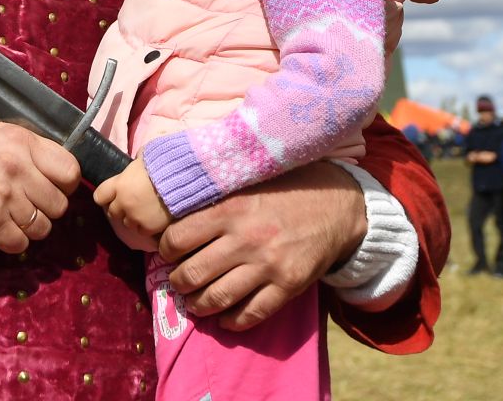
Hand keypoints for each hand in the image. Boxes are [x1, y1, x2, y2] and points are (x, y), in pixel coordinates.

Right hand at [0, 122, 79, 253]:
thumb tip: (70, 171)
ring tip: (11, 213)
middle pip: (60, 204)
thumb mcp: (0, 136)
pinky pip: (22, 243)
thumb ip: (34, 148)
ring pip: (43, 227)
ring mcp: (3, 197)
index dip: (65, 183)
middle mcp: (14, 167)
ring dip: (30, 226)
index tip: (52, 185)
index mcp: (20, 142)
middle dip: (46, 207)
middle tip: (26, 201)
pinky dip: (13, 240)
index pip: (70, 171)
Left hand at [92, 158, 173, 238]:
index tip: (113, 196)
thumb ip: (135, 164)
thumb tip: (137, 158)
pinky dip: (147, 227)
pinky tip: (154, 220)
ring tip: (146, 212)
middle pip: (112, 212)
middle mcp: (122, 202)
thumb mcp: (143, 159)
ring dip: (133, 219)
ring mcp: (134, 217)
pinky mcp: (147, 228)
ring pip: (127, 224)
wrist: (182, 181)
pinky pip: (142, 232)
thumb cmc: (163, 165)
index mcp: (118, 184)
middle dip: (120, 209)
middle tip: (132, 205)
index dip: (106, 196)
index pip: (99, 196)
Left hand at [155, 161, 366, 330]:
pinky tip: (224, 319)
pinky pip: (253, 313)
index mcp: (229, 208)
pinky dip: (233, 322)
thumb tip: (173, 210)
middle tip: (177, 282)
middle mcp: (245, 238)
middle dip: (178, 283)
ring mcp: (268, 265)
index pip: (177, 238)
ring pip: (218, 298)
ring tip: (194, 303)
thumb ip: (214, 197)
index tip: (167, 252)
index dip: (165, 249)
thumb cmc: (284, 188)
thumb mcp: (246, 181)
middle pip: (193, 273)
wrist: (337, 205)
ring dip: (199, 305)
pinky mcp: (288, 285)